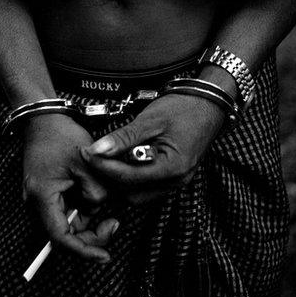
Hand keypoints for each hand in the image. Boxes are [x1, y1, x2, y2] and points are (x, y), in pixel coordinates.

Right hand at [22, 114, 118, 261]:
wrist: (43, 117)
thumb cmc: (61, 135)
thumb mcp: (86, 161)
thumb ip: (97, 188)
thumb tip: (101, 206)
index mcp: (42, 197)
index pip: (61, 237)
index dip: (84, 250)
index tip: (105, 257)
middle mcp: (37, 203)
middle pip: (65, 234)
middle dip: (91, 235)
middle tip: (114, 224)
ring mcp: (42, 198)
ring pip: (68, 222)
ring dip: (88, 219)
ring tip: (106, 197)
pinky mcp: (49, 192)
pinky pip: (67, 208)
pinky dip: (83, 207)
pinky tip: (95, 192)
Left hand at [81, 94, 225, 204]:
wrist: (208, 103)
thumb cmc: (183, 108)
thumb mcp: (151, 119)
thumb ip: (124, 137)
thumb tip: (97, 150)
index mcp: (172, 168)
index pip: (128, 178)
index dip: (103, 167)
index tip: (87, 154)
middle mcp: (175, 181)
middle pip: (132, 193)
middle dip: (110, 177)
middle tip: (93, 156)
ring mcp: (176, 181)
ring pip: (138, 193)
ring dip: (120, 179)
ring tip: (105, 156)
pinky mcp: (173, 176)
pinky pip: (147, 185)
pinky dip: (132, 176)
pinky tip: (122, 158)